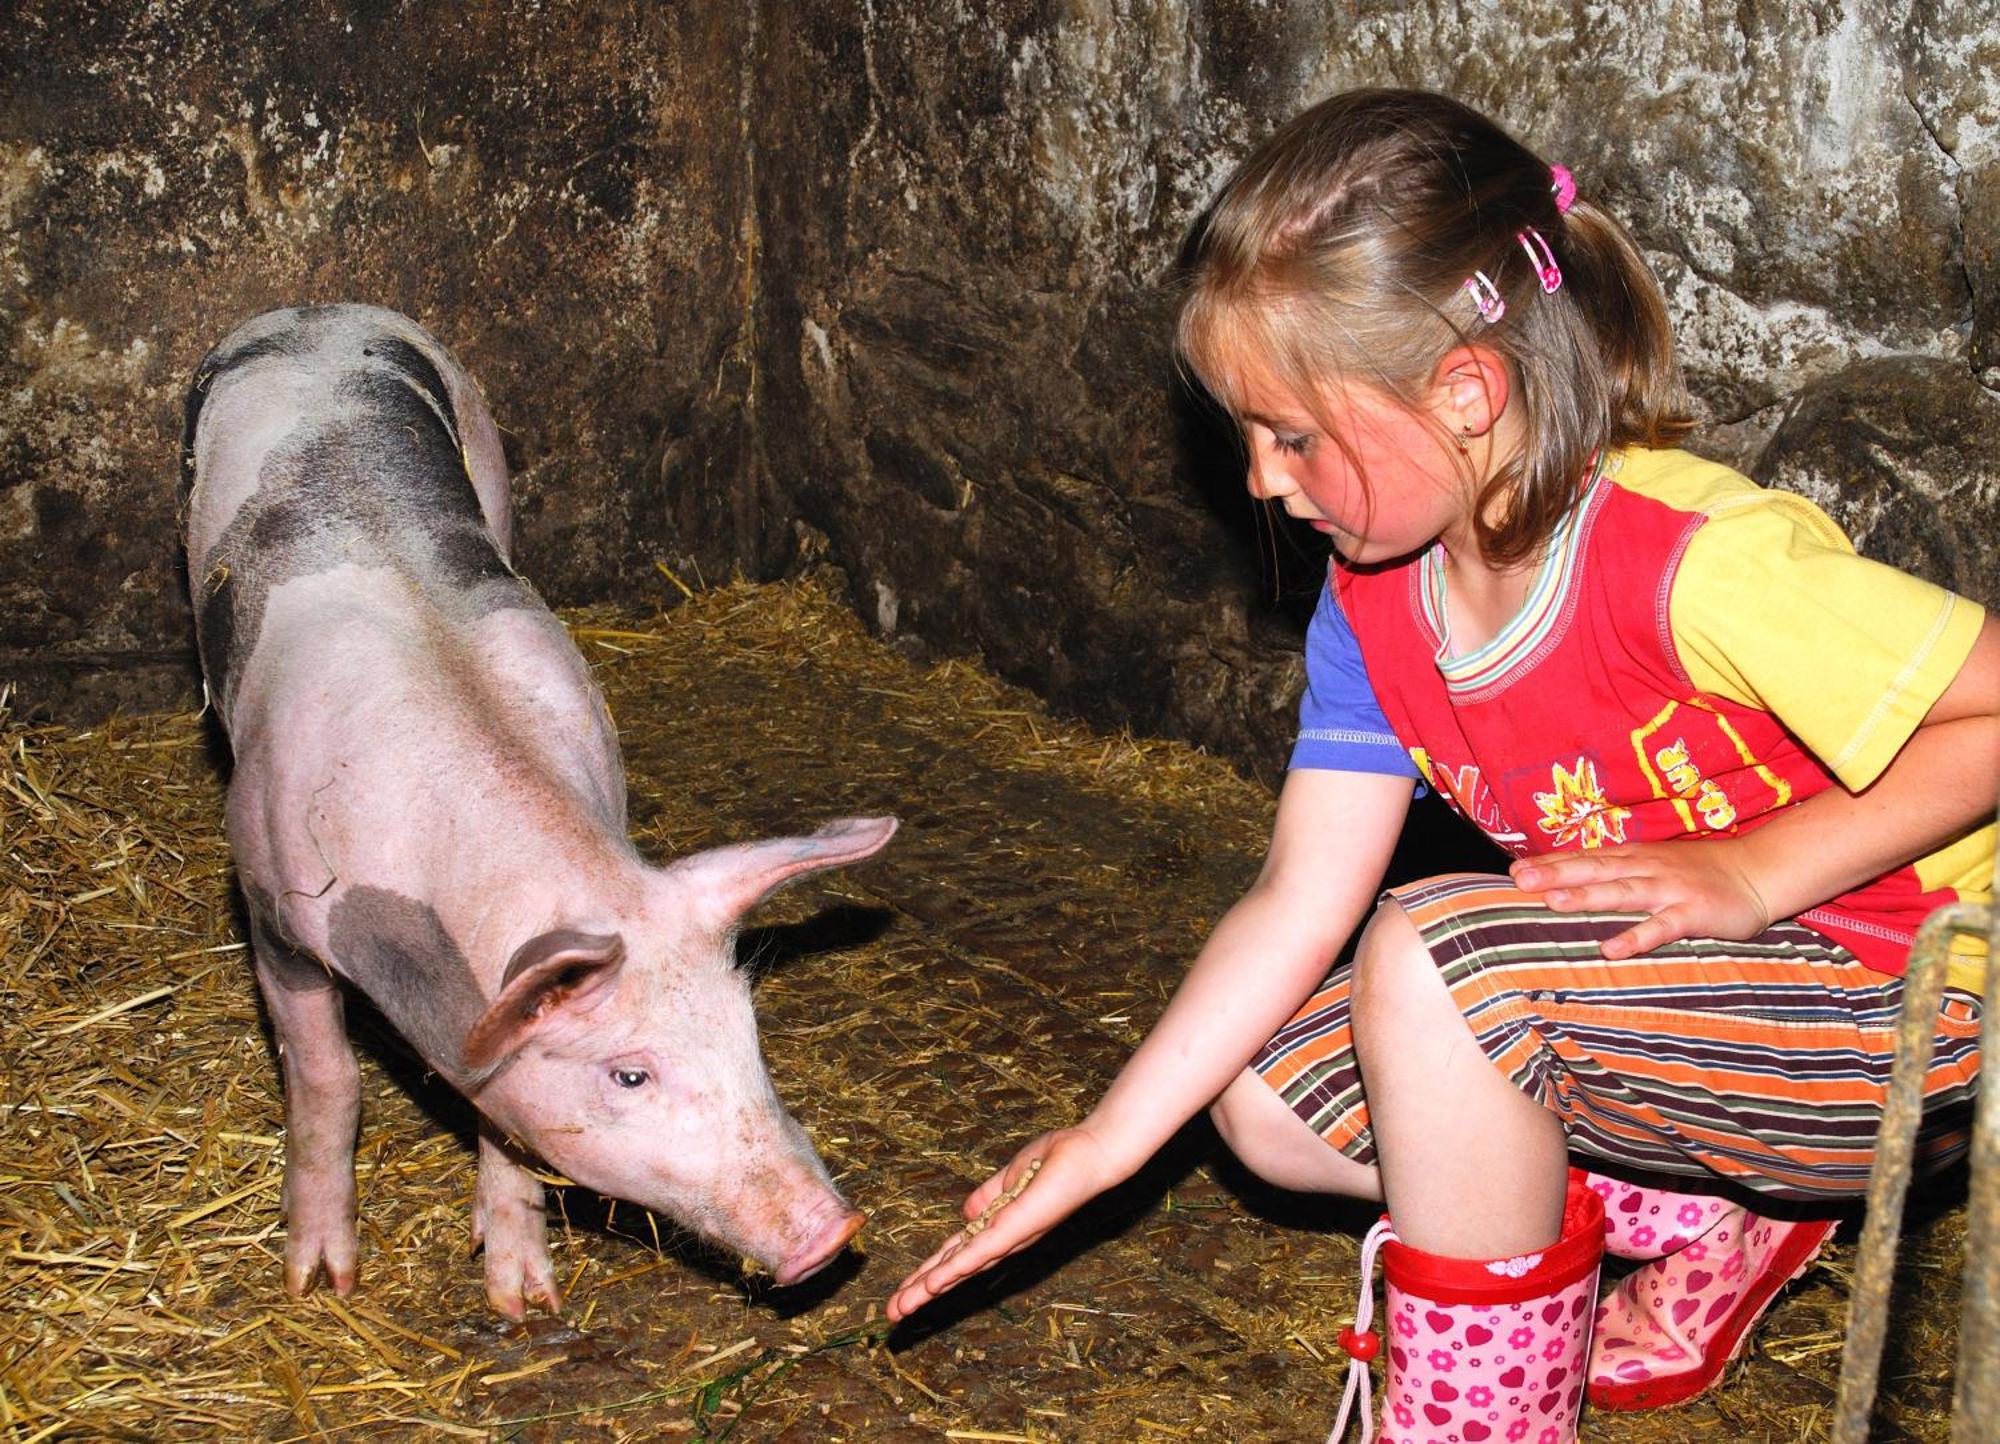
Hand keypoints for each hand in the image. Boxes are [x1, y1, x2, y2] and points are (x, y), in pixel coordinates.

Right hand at [886, 1127, 1120, 1321]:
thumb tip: (964, 1215)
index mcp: (997, 1227)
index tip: (901, 1293)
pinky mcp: (1017, 1227)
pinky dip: (957, 1267)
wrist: (1088, 1153)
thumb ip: (987, 1197)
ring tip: (901, 1308)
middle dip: (920, 1291)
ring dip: (929, 1287)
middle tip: (890, 1315)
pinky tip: (935, 1283)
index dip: (927, 1273)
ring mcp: (1010, 1236)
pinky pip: (982, 1250)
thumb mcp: (1010, 1177)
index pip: (956, 1255)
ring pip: (961, 1267)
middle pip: (953, 1269)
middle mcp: (1003, 1240)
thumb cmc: (1055, 1161)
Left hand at [1509, 839, 1770, 959]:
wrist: (1757, 872)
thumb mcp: (1653, 864)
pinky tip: (1611, 949)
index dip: (1551, 863)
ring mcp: (1670, 889)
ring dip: (1587, 896)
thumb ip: (1616, 870)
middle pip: (1595, 870)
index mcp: (1633, 857)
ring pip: (1622, 892)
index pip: (1585, 858)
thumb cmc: (1696, 872)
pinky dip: (1637, 937)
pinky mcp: (1693, 913)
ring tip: (1553, 903)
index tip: (1514, 871)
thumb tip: (1569, 879)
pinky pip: (1661, 927)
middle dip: (1556, 874)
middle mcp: (1646, 868)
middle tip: (1520, 882)